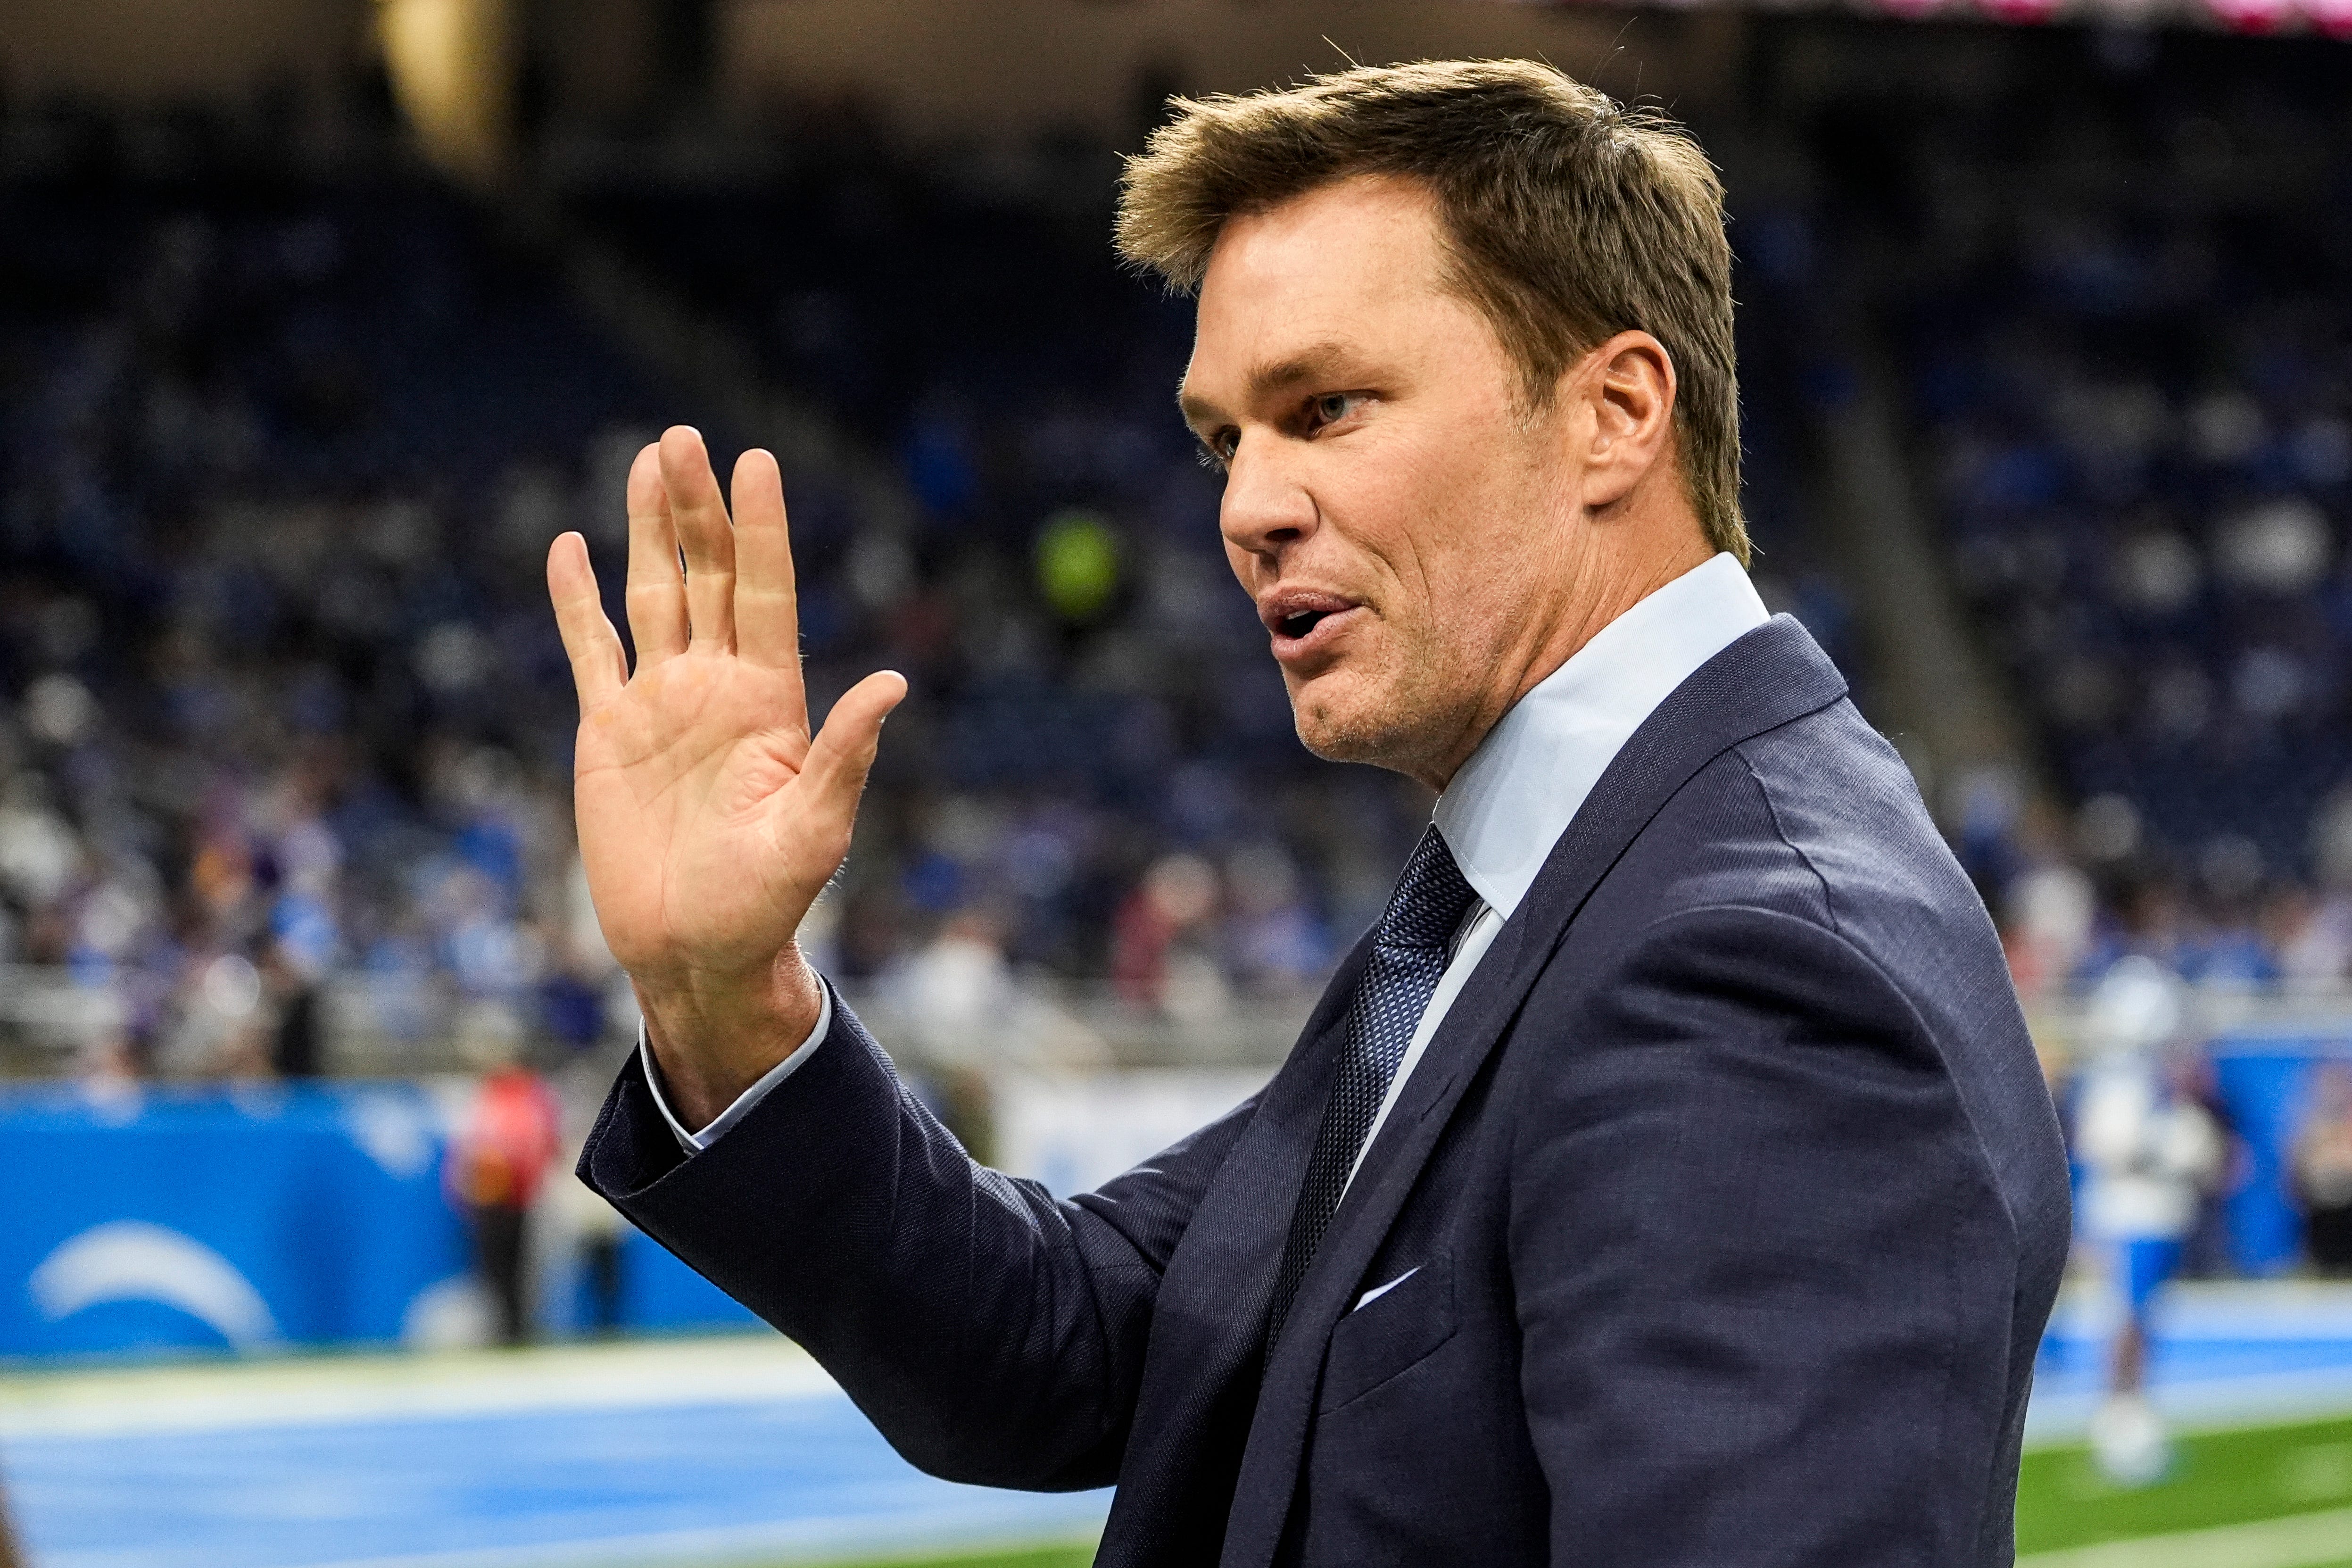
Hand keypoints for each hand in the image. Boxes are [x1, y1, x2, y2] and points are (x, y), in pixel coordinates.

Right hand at [547, 426, 905, 1127]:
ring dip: (649, 527)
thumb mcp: (815, 831)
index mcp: (771, 702)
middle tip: (685, 436)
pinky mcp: (607, 731)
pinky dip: (576, 599)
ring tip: (650, 458)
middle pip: (707, 576)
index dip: (760, 528)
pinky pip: (590, 649)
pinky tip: (570, 546)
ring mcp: (660, 702)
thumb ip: (846, 755)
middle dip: (697, 507)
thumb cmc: (766, 902)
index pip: (765, 593)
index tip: (757, 461)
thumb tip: (894, 683)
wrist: (696, 951)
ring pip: (653, 594)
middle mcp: (717, 687)